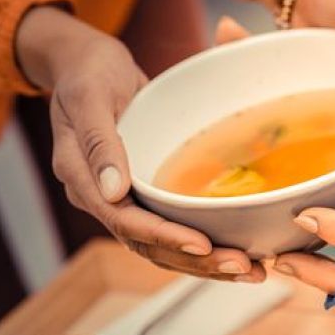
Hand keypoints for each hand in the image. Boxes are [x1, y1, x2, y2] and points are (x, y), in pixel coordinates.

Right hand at [15, 7, 263, 281]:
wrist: (87, 64)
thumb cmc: (89, 72)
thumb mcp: (90, 95)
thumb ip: (99, 142)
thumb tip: (113, 192)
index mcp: (82, 179)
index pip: (125, 222)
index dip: (164, 237)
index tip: (203, 245)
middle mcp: (101, 198)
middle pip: (148, 245)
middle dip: (196, 260)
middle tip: (244, 267)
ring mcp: (122, 200)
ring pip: (163, 246)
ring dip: (206, 263)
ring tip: (252, 271)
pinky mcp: (143, 195)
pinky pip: (172, 228)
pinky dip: (204, 245)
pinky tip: (240, 250)